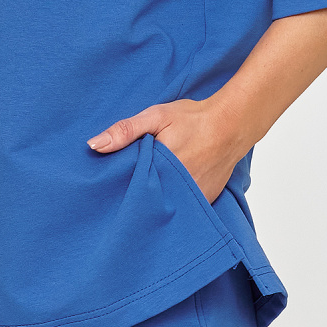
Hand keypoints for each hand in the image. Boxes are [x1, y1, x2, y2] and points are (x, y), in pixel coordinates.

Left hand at [86, 96, 243, 204]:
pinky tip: (166, 194)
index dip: (118, 191)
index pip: (130, 190)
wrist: (232, 124)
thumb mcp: (156, 117)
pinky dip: (174, 203)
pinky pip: (184, 209)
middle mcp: (178, 189)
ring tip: (145, 196)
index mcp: (161, 170)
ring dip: (155, 204)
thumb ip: (125, 131)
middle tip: (123, 195)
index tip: (107, 189)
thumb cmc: (193, 119)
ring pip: (166, 208)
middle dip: (135, 200)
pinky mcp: (205, 201)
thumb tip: (94, 146)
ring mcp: (194, 198)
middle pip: (147, 202)